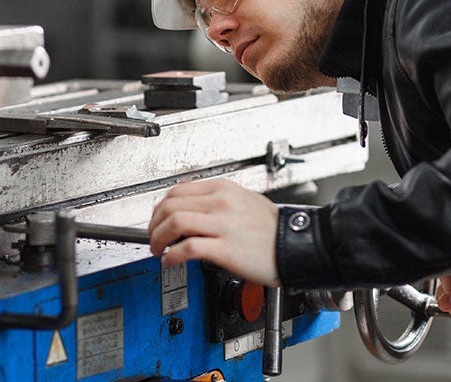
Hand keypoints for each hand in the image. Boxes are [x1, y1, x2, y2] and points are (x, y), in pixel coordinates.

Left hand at [147, 179, 279, 286]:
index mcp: (224, 189)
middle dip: (154, 223)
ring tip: (158, 249)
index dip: (160, 207)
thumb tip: (193, 205)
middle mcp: (221, 202)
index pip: (177, 191)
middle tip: (153, 236)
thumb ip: (219, 200)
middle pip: (170, 204)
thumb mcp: (246, 200)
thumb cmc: (274, 229)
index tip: (158, 220)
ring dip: (158, 237)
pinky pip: (188, 248)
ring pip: (175, 221)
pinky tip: (170, 261)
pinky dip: (172, 255)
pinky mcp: (226, 248)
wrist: (297, 246)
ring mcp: (223, 224)